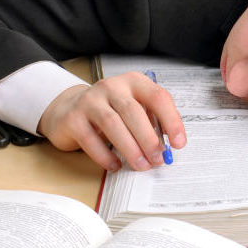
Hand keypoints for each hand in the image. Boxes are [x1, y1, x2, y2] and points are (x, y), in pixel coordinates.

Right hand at [38, 72, 185, 170]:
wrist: (69, 108)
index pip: (158, 97)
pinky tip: (115, 165)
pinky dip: (105, 155)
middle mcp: (112, 87)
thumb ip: (152, 123)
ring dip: (130, 148)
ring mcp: (90, 101)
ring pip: (113, 124)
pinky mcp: (73, 118)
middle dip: (149, 139)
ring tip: (141, 165)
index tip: (179, 143)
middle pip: (134, 112)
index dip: (171, 121)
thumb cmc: (110, 110)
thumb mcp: (134, 109)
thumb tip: (166, 148)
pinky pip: (90, 139)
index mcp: (133, 82)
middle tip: (158, 159)